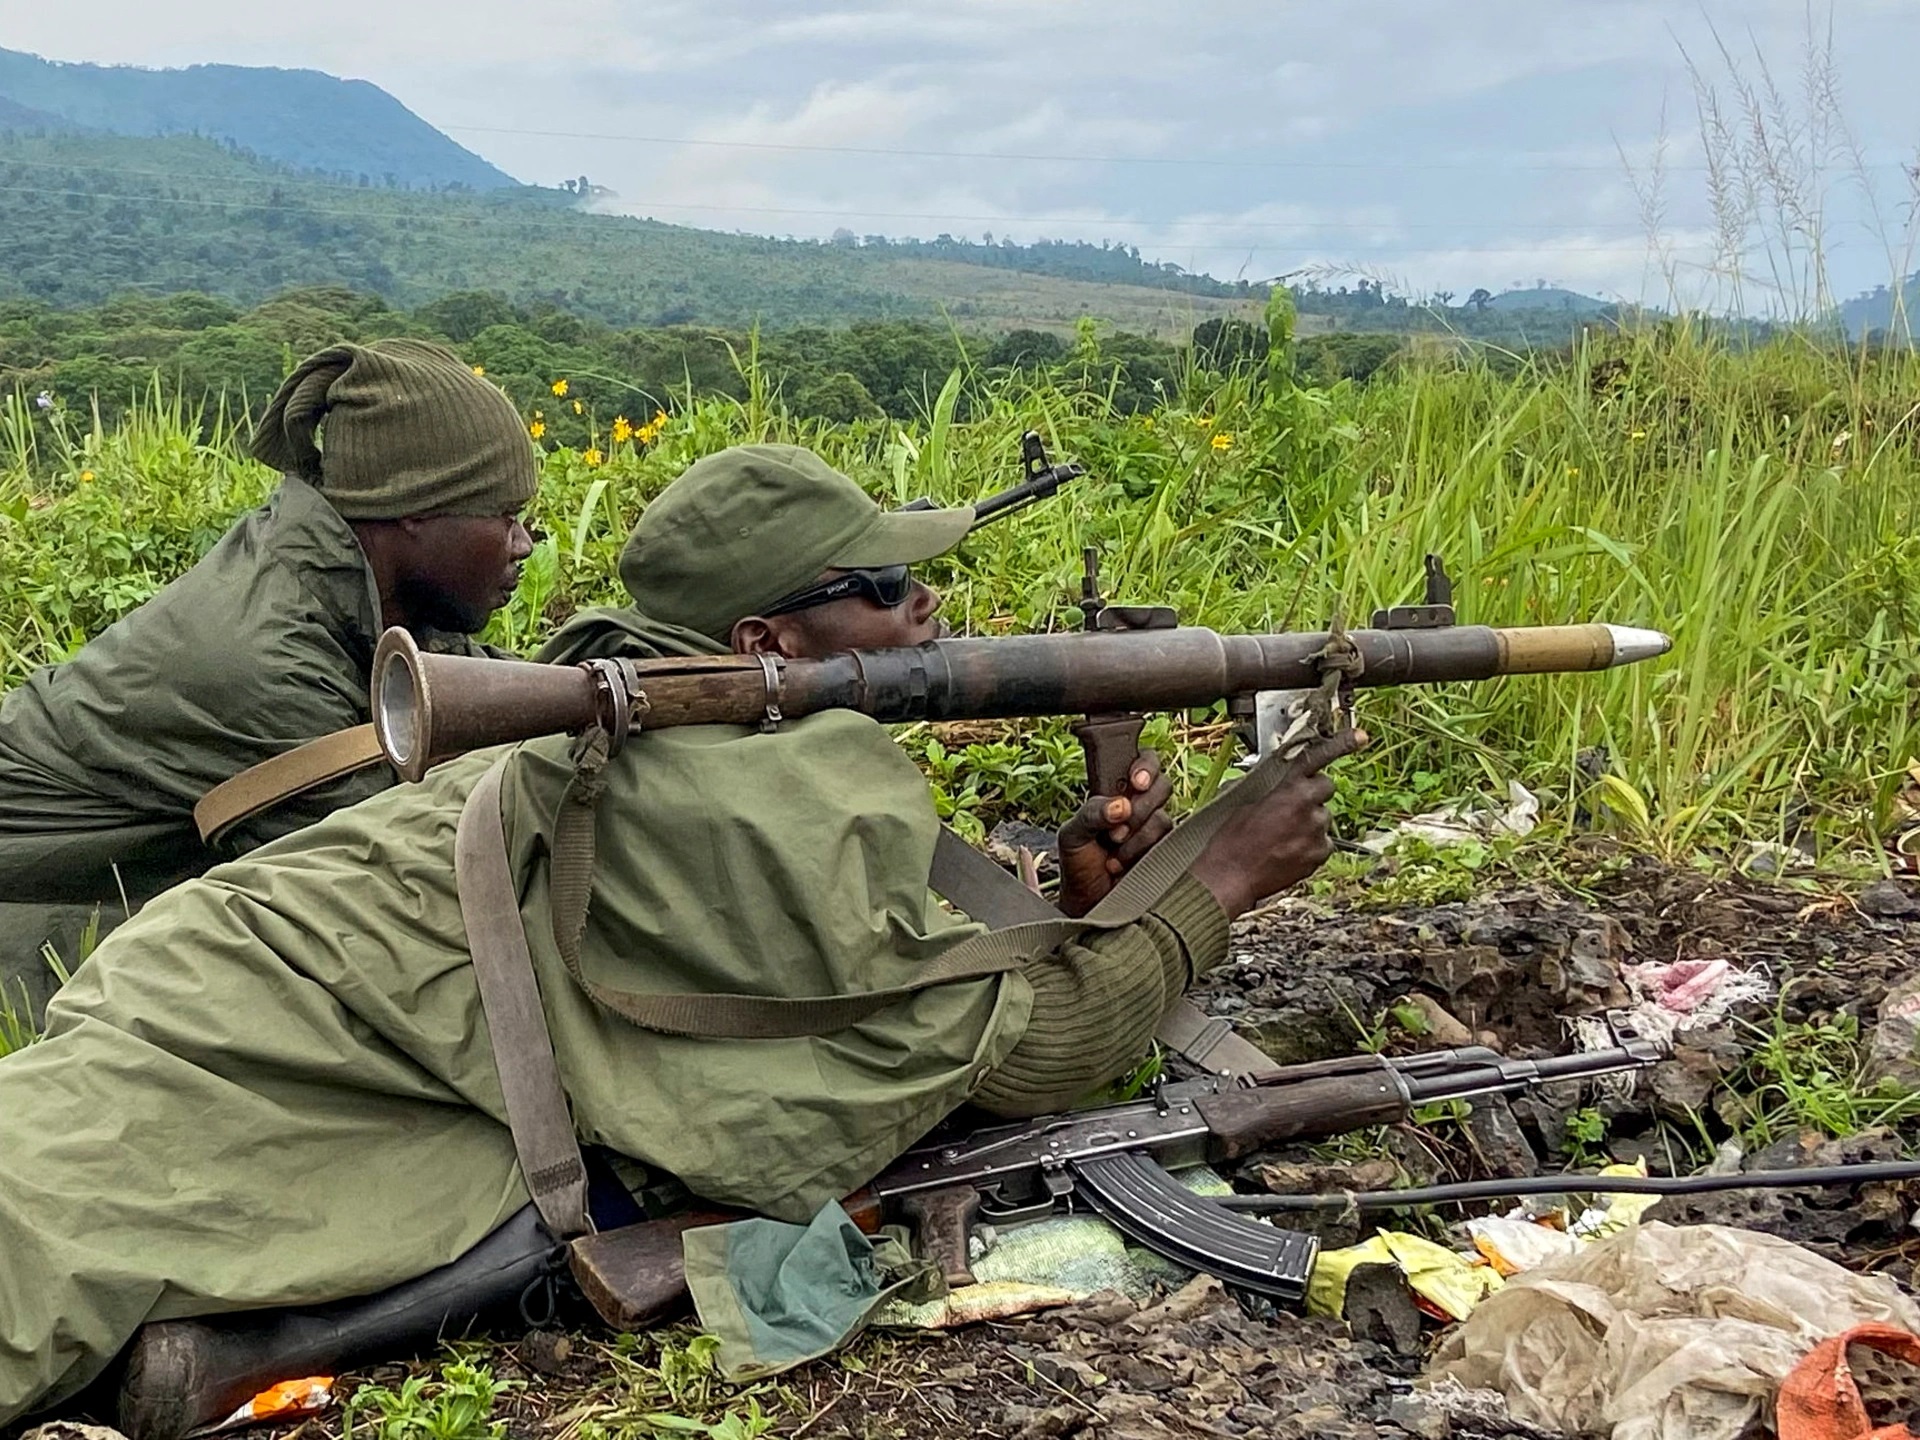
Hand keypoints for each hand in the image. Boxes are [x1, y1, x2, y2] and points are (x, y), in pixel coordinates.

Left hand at [1056, 749, 1173, 916]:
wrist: (1088, 903)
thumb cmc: (1078, 865)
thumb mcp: (1073, 834)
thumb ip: (1091, 812)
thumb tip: (1122, 806)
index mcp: (1116, 790)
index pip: (1141, 760)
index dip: (1145, 765)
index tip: (1136, 782)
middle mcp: (1139, 805)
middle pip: (1162, 784)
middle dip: (1142, 805)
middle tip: (1118, 828)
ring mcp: (1154, 828)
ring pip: (1163, 816)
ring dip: (1136, 836)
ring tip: (1113, 850)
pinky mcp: (1166, 850)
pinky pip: (1169, 840)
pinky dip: (1142, 851)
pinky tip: (1123, 863)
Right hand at [1189, 729, 1367, 918]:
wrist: (1231, 877)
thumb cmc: (1232, 839)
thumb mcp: (1244, 801)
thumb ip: (1268, 786)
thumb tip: (1277, 780)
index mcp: (1289, 789)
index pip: (1319, 759)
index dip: (1341, 745)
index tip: (1361, 737)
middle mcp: (1309, 808)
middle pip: (1325, 789)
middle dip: (1312, 794)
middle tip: (1291, 807)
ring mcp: (1317, 833)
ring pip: (1322, 818)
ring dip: (1309, 822)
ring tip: (1282, 836)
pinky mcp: (1320, 854)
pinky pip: (1323, 842)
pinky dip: (1310, 845)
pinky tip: (1288, 850)